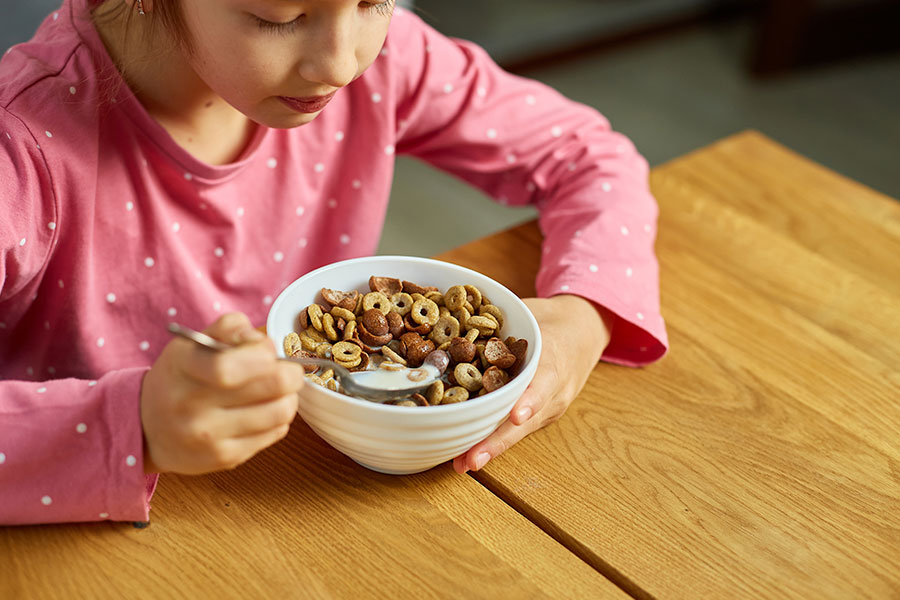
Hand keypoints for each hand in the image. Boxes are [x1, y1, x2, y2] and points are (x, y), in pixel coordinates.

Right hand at [140, 312, 304, 474]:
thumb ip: (231, 329)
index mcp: (183, 368)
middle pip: (272, 386)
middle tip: (288, 370)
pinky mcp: (226, 459)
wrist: (148, 428)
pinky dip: (278, 418)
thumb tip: (265, 342)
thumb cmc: (180, 377)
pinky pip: (276, 433)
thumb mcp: (193, 343)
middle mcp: (192, 407)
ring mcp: (209, 437)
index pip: (230, 365)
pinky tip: (263, 410)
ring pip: (281, 411)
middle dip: (290, 373)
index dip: (264, 354)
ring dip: (288, 396)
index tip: (269, 351)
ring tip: (277, 391)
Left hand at [452, 295, 612, 473]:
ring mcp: (550, 407)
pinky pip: (518, 430)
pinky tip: (469, 457)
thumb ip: (499, 320)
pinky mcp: (542, 416)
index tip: (516, 417)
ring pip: (520, 432)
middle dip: (498, 441)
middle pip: (526, 420)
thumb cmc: (550, 320)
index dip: (529, 401)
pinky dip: (495, 442)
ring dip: (491, 449)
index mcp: (554, 359)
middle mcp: (555, 389)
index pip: (543, 383)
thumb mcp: (530, 312)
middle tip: (471, 460)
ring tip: (463, 464)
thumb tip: (453, 315)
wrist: (584, 332)